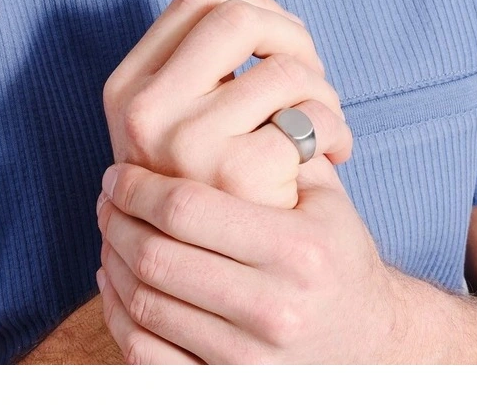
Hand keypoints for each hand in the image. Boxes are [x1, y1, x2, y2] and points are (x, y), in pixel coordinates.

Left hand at [97, 162, 399, 364]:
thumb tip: (219, 100)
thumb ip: (281, 151)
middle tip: (105, 195)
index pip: (189, 210)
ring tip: (108, 229)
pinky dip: (118, 315)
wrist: (371, 344)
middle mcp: (273, 309)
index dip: (140, 186)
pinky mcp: (228, 391)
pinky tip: (115, 282)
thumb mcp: (326, 199)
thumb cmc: (340, 257)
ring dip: (112, 259)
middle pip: (158, 257)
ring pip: (146, 304)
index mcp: (297, 252)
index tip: (119, 172)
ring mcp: (248, 359)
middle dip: (117, 220)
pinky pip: (147, 356)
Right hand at [103, 0, 351, 207]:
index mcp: (127, 90)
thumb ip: (201, 55)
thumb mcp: (195, 116)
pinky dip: (336, 126)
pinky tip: (336, 152)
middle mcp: (142, 113)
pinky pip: (309, 115)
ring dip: (321, 86)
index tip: (279, 38)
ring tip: (324, 120)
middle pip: (235, 13)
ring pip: (281, 64)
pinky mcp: (234, 176)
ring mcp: (184, 144)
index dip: (253, 2)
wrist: (241, 278)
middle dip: (290, 31)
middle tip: (311, 70)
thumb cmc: (225, 183)